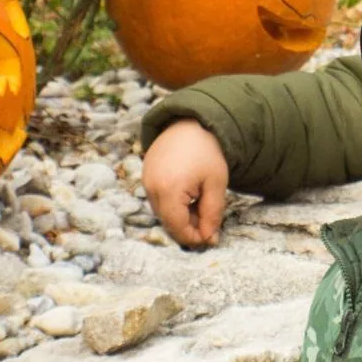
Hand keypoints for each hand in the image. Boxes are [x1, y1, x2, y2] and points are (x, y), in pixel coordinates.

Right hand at [143, 119, 229, 247]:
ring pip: (162, 212)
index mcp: (169, 189)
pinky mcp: (145, 176)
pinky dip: (172, 204)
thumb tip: (208, 238)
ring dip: (180, 216)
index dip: (194, 238)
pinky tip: (189, 195)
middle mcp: (151, 187)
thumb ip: (212, 213)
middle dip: (188, 227)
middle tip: (208, 223)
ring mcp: (145, 181)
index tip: (210, 238)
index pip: (177, 227)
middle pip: (168, 222)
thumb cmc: (207, 152)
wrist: (190, 123)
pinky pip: (157, 199)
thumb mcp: (216, 184)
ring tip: (200, 203)